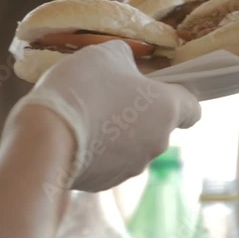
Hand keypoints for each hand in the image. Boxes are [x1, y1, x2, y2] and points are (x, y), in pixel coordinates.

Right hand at [11, 40, 200, 190]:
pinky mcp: (106, 183)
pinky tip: (75, 137)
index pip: (193, 109)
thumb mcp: (106, 54)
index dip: (178, 97)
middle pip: (157, 126)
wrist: (45, 137)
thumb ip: (127, 58)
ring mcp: (132, 167)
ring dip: (117, 133)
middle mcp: (158, 143)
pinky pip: (108, 162)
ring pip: (132, 145)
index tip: (156, 90)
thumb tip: (127, 68)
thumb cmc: (83, 87)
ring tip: (85, 117)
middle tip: (108, 97)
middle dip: (138, 113)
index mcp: (166, 109)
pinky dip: (98, 151)